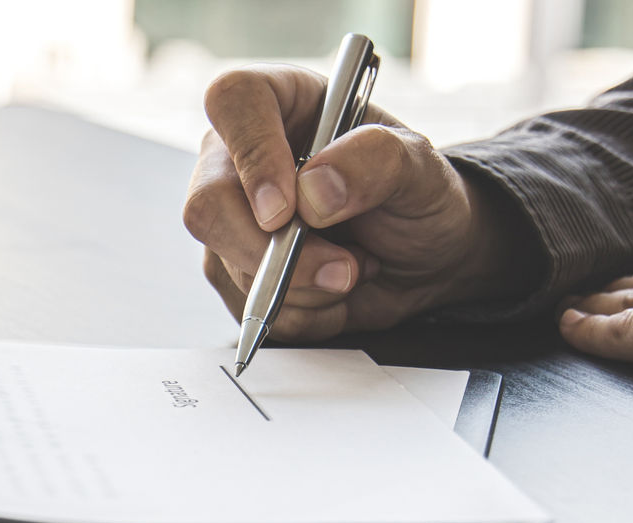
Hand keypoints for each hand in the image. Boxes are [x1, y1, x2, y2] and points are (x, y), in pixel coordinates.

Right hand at [184, 64, 538, 341]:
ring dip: (304, 285)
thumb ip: (375, 162)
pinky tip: (332, 291)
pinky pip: (246, 305)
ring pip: (228, 263)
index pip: (233, 101)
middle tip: (341, 267)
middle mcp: (240, 157)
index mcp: (280, 104)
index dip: (253, 155)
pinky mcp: (233, 270)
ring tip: (353, 267)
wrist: (425, 257)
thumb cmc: (416, 196)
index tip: (287, 208)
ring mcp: (230, 217)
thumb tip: (313, 191)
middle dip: (274, 252)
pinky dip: (302, 312)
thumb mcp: (420, 167)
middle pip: (207, 204)